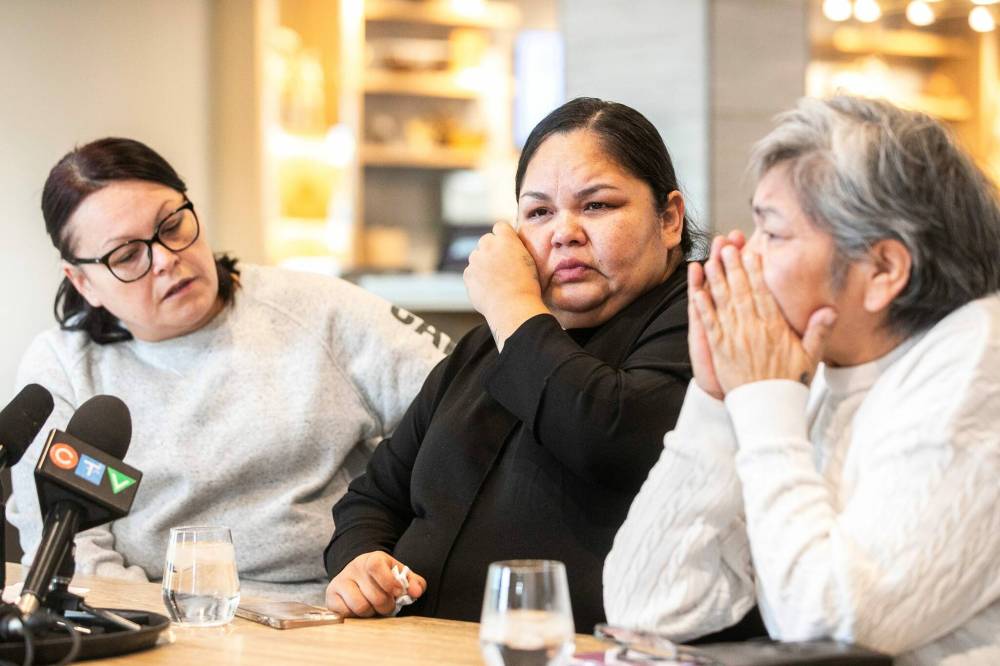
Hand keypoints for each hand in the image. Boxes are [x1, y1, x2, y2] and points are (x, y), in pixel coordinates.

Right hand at [325, 551, 425, 617]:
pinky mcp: (331, 596)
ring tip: (374, 608)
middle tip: (388, 606)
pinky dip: (356, 616)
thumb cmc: (384, 578)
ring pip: (360, 606)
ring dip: (371, 613)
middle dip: (386, 606)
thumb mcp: (400, 576)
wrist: (359, 576)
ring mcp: (340, 581)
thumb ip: (414, 582)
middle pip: (374, 595)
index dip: (389, 582)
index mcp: (372, 559)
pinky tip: (360, 610)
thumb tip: (416, 592)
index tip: (397, 593)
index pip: (375, 566)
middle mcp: (354, 568)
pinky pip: (345, 613)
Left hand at [464, 222, 548, 350]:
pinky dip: (477, 278)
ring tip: (497, 280)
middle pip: (486, 240)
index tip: (507, 245)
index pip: (500, 226)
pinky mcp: (468, 274)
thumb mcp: (530, 261)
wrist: (513, 307)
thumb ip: (516, 248)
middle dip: (492, 249)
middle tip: (502, 265)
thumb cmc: (527, 287)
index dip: (504, 235)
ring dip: (483, 263)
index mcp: (506, 239)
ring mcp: (476, 260)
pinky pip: (471, 272)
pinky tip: (489, 288)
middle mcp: (488, 245)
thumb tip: (509, 245)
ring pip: (477, 256)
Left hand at [691, 240, 837, 393]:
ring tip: (711, 259)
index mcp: (775, 328)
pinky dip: (703, 306)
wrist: (767, 408)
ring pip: (723, 302)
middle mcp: (753, 329)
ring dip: (716, 280)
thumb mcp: (810, 357)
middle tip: (728, 246)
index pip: (764, 293)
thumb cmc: (790, 382)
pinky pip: (709, 322)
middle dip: (734, 267)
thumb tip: (831, 309)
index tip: (752, 252)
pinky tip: (697, 290)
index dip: (756, 271)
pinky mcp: (719, 348)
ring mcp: (734, 337)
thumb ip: (818, 331)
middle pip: (741, 291)